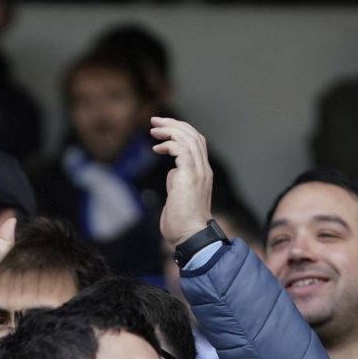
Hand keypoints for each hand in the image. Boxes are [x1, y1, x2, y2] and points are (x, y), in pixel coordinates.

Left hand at [151, 116, 215, 248]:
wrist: (190, 236)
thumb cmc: (182, 222)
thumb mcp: (178, 195)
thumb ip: (177, 181)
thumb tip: (172, 173)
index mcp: (202, 172)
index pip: (196, 142)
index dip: (180, 132)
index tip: (161, 132)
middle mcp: (203, 169)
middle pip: (194, 135)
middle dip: (173, 124)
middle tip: (155, 122)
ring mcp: (198, 172)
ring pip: (189, 138)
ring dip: (170, 130)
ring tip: (154, 130)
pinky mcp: (189, 176)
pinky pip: (182, 149)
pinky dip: (169, 144)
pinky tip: (157, 148)